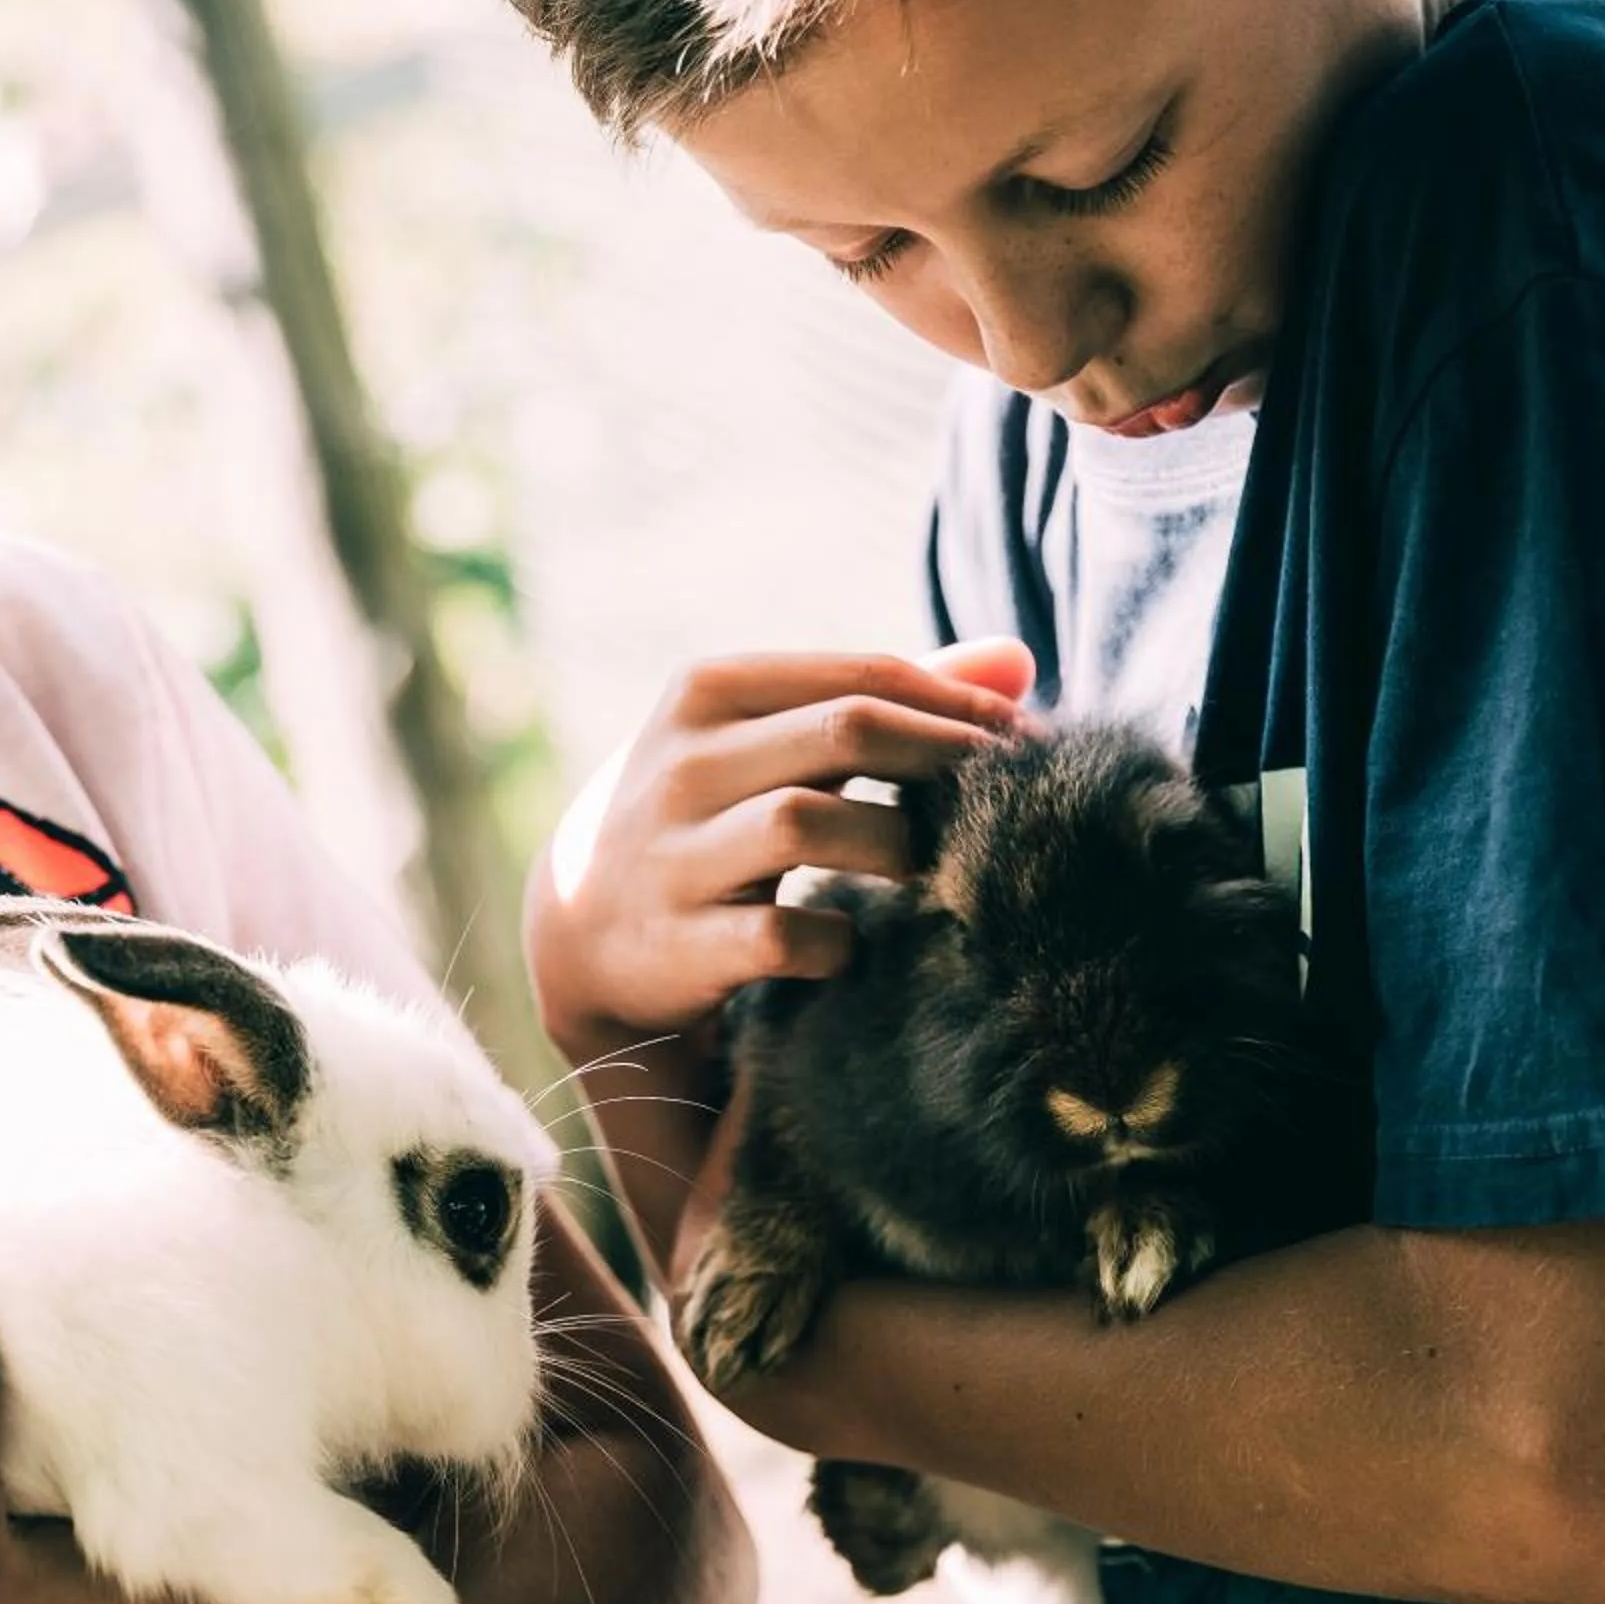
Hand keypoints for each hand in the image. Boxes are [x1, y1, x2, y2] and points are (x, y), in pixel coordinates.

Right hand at [525, 641, 1034, 1062]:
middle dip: (943, 761)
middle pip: (847, 731)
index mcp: (708, 692)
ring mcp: (673, 852)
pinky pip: (786, 937)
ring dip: (892, 845)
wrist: (579, 929)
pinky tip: (852, 945)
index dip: (960, 706)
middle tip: (1005, 799)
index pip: (863, 675)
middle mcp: (682, 761)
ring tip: (925, 866)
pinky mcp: (679, 941)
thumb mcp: (767, 740)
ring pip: (810, 824)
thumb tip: (1016, 658)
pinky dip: (838, 943)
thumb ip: (885, 698)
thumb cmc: (706, 816)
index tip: (1025, 741)